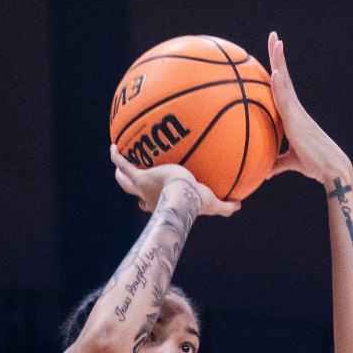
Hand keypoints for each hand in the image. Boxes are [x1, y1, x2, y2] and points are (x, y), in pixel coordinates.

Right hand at [110, 147, 238, 216]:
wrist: (183, 195)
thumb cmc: (196, 202)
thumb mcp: (213, 204)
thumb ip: (225, 206)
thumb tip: (239, 205)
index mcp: (161, 203)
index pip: (150, 204)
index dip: (147, 202)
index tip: (146, 197)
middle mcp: (147, 197)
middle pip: (133, 192)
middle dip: (129, 186)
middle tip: (127, 179)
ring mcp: (141, 186)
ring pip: (124, 179)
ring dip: (119, 171)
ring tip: (117, 157)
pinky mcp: (139, 175)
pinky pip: (122, 163)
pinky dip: (116, 156)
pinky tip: (114, 146)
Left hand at [266, 31, 349, 182]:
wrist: (330, 169)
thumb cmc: (314, 165)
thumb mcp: (290, 162)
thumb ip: (276, 163)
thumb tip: (264, 172)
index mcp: (292, 114)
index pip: (282, 86)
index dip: (277, 68)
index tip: (274, 51)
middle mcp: (295, 108)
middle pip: (283, 77)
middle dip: (278, 56)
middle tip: (274, 36)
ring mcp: (296, 112)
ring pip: (285, 82)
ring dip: (279, 62)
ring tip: (276, 42)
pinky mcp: (296, 120)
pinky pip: (285, 99)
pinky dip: (280, 85)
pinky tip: (275, 72)